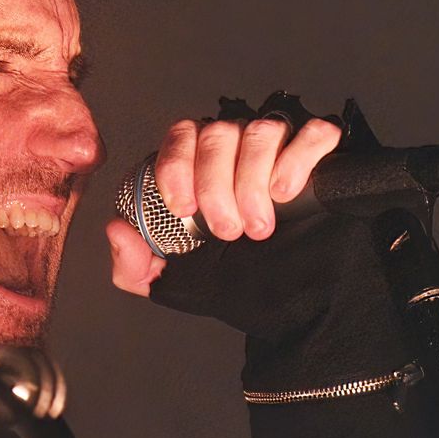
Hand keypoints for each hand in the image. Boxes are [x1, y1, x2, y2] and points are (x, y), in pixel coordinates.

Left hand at [107, 114, 342, 295]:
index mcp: (200, 166)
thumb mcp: (177, 282)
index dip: (176, 166)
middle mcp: (237, 148)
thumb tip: (116, 231)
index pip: (180, 137)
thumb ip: (134, 265)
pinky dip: (298, 157)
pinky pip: (313, 134)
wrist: (298, 305)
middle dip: (216, 185)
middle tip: (227, 231)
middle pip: (217, 134)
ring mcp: (281, 148)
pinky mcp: (322, 157)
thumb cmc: (237, 282)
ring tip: (259, 225)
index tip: (181, 207)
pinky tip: (287, 191)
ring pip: (261, 131)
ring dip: (253, 181)